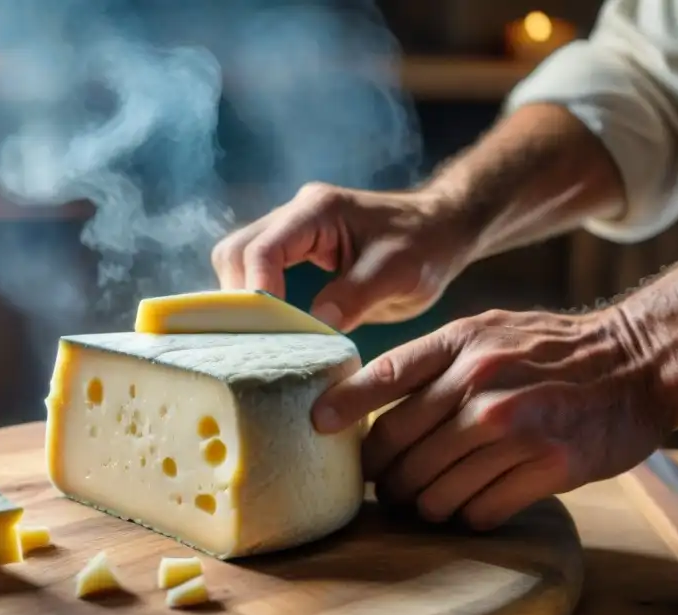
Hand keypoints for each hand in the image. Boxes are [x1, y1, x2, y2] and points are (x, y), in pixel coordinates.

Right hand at [211, 182, 470, 332]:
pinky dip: (255, 299)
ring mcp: (291, 230)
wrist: (441, 230)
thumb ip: (355, 296)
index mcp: (318, 211)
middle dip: (238, 296)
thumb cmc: (425, 245)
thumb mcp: (398, 274)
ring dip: (243, 299)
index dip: (257, 291)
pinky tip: (269, 328)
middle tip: (257, 339)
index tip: (268, 331)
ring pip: (238, 260)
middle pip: (236, 251)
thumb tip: (313, 325)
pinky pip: (256, 271)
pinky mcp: (294, 250)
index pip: (263, 249)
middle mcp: (295, 214)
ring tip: (262, 337)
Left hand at [311, 307, 669, 529]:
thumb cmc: (550, 351)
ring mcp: (515, 426)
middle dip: (384, 478)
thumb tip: (366, 402)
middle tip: (386, 488)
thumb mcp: (487, 331)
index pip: (383, 377)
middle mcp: (481, 384)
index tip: (317, 427)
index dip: (343, 408)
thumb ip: (432, 363)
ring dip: (424, 505)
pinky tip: (475, 504)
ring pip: (434, 491)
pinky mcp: (548, 465)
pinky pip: (478, 511)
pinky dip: (468, 515)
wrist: (638, 363)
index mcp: (461, 344)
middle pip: (399, 450)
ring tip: (430, 501)